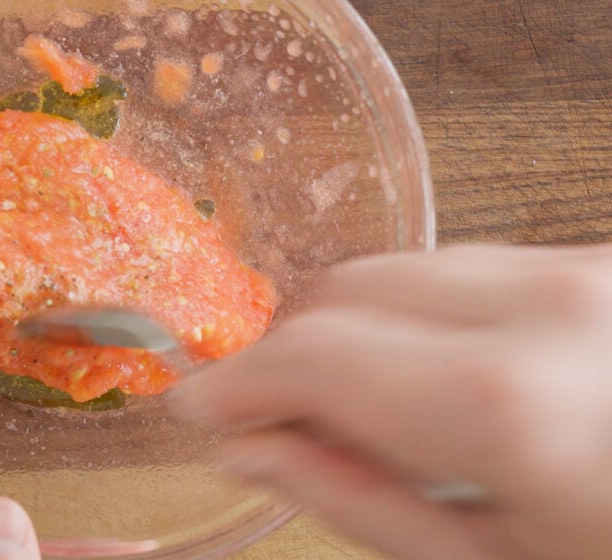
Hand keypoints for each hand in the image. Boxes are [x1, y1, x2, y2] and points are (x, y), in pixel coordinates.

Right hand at [174, 244, 611, 559]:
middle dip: (289, 347)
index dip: (238, 382)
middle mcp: (548, 305)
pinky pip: (467, 268)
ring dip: (352, 328)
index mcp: (509, 404)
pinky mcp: (601, 264)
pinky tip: (432, 384)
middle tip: (275, 418)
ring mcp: (586, 270)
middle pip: (348, 285)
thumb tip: (250, 447)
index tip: (201, 410)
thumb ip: (350, 500)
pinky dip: (416, 316)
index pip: (313, 353)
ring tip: (363, 411)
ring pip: (404, 268)